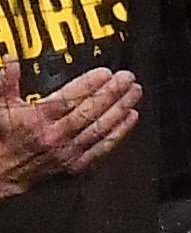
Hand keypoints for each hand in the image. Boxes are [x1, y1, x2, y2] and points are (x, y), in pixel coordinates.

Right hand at [0, 60, 139, 197]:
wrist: (0, 173)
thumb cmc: (3, 136)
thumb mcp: (0, 106)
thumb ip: (6, 82)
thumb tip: (10, 59)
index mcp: (36, 119)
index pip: (68, 98)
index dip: (89, 85)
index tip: (105, 72)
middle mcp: (54, 136)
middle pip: (89, 112)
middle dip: (111, 93)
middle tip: (127, 78)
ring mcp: (67, 152)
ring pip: (99, 128)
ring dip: (120, 109)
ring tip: (134, 92)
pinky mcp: (75, 165)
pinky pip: (102, 147)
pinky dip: (120, 132)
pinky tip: (131, 117)